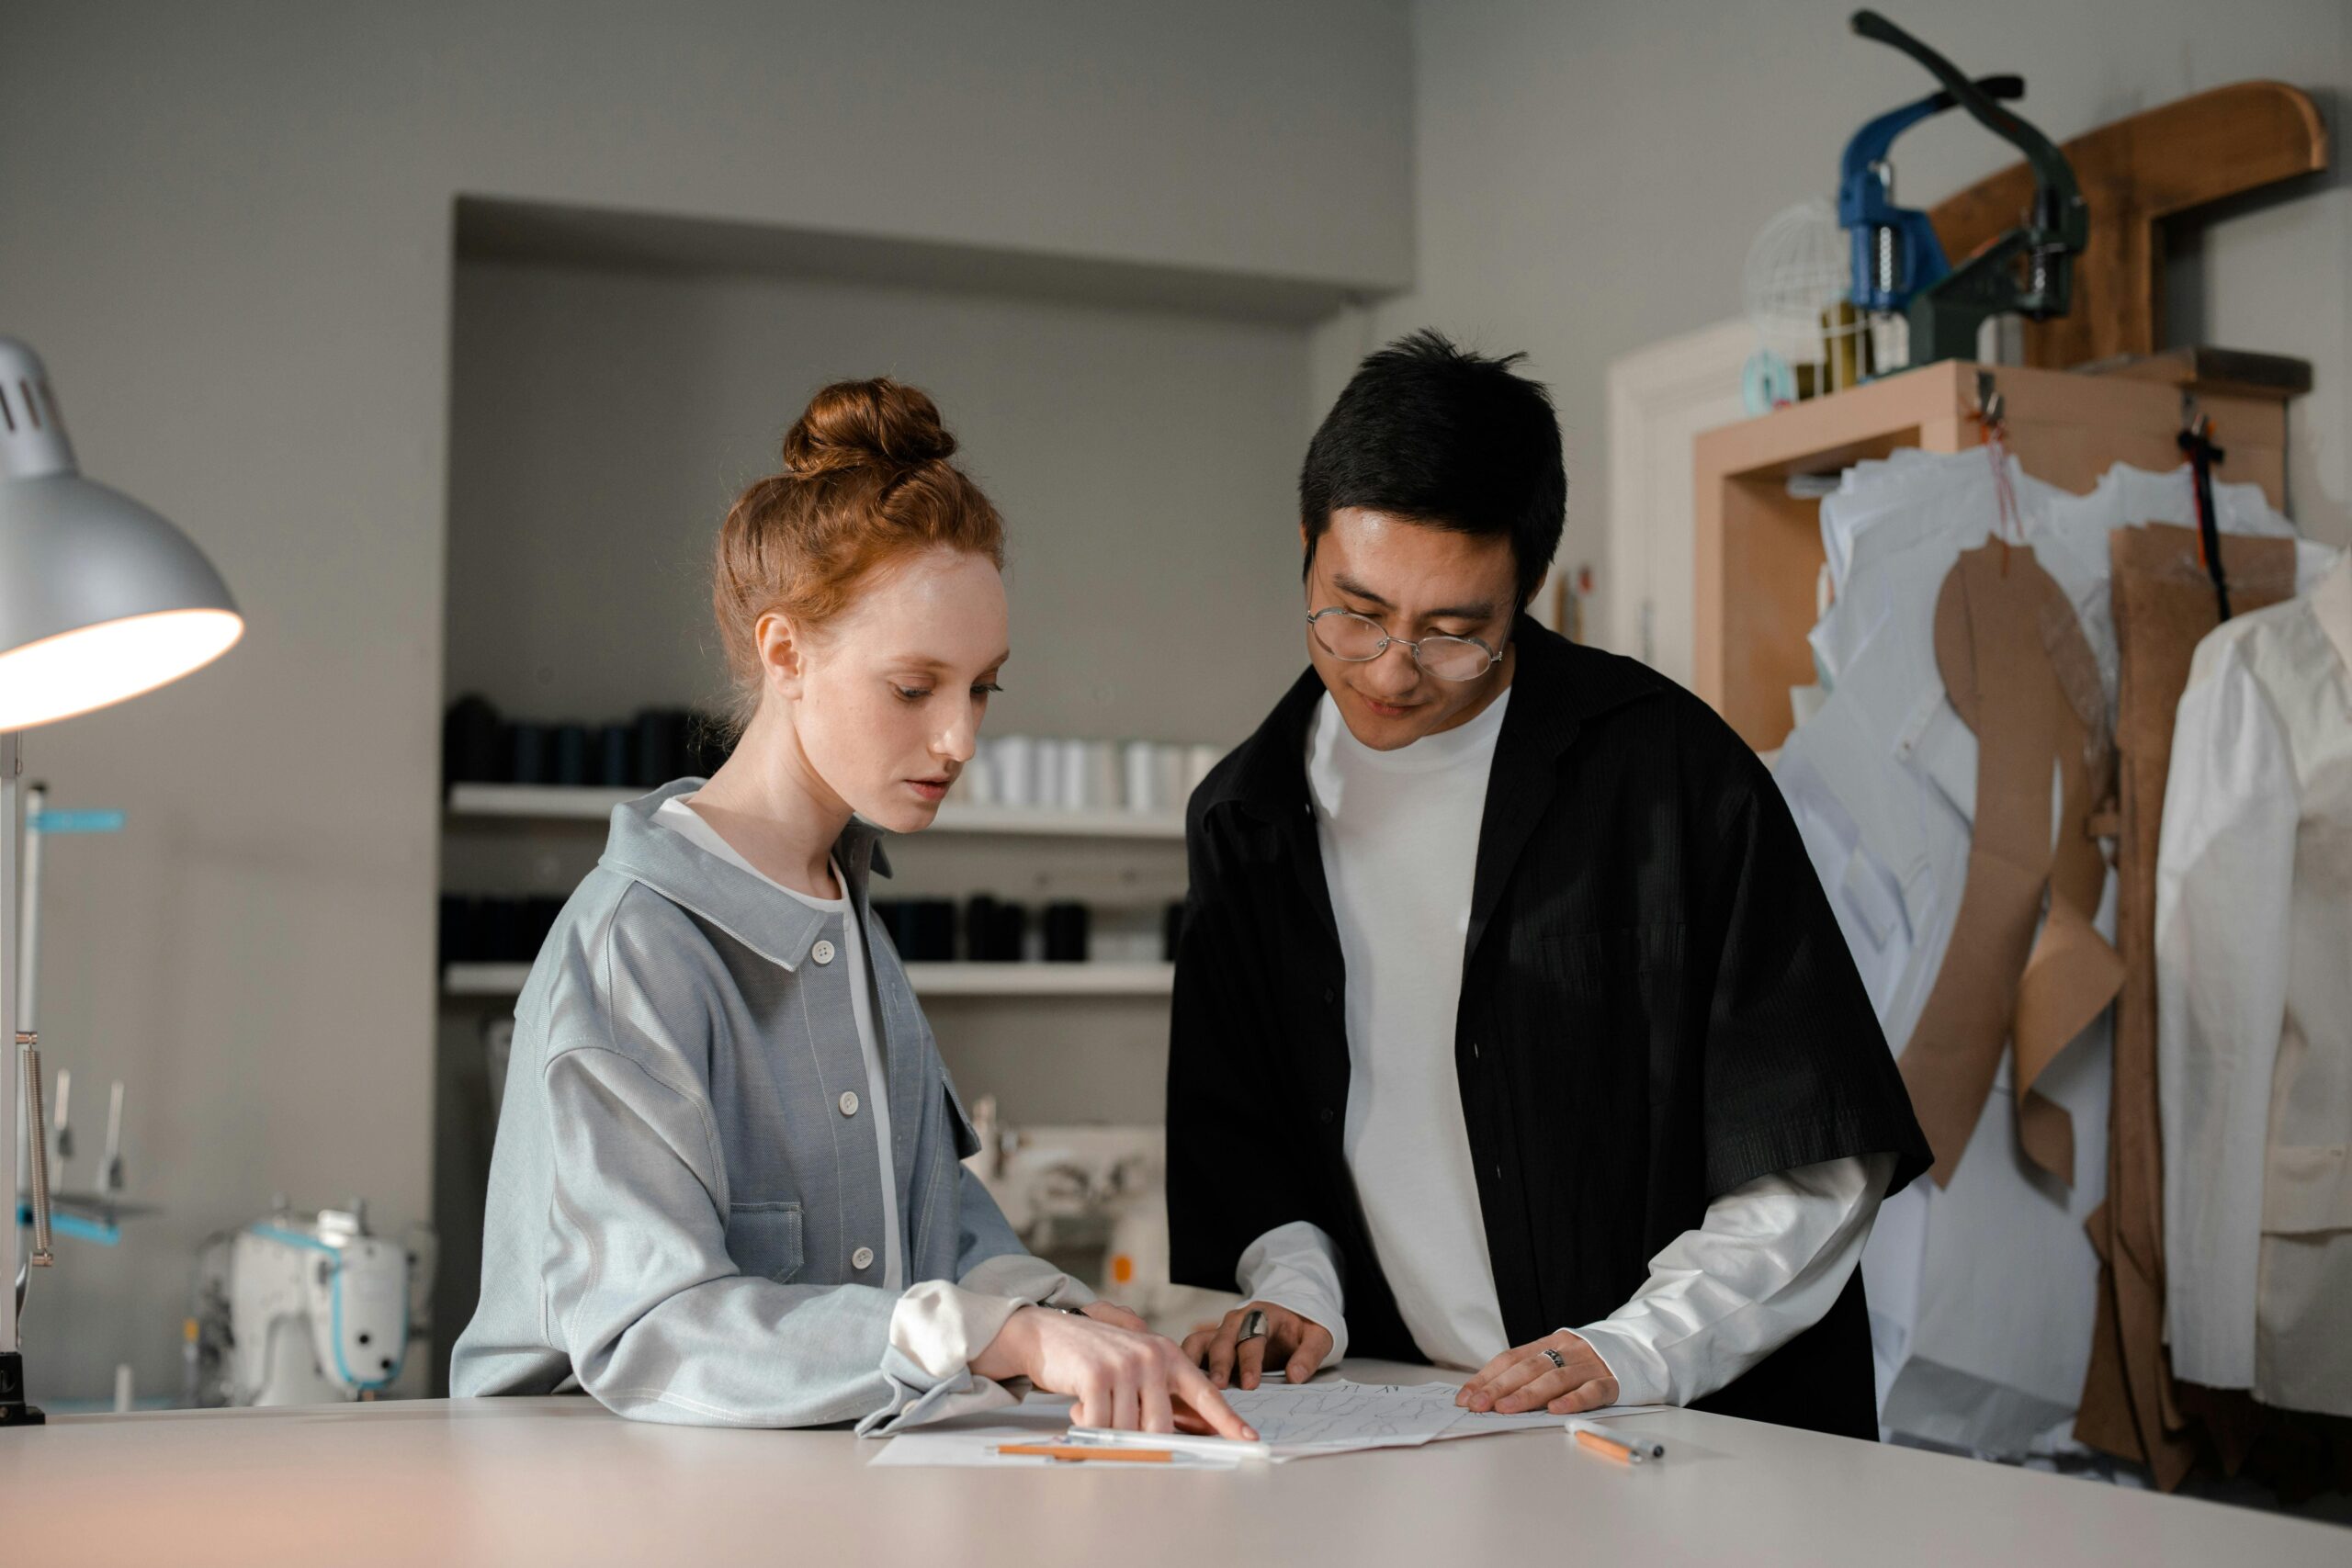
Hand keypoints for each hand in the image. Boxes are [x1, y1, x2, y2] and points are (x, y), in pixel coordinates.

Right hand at [972, 1306, 1257, 1439]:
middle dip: (1138, 1436)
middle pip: (1161, 1426)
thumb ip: (1163, 1394)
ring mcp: (1126, 1365)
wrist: (1048, 1332)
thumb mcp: (1136, 1366)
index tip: (1250, 1441)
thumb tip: (1192, 1431)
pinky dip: (1088, 1427)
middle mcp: (1152, 1357)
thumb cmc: (1093, 1355)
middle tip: (1117, 1426)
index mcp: (1168, 1355)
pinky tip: (1080, 1406)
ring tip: (1094, 1405)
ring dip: (1107, 1428)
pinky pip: (1101, 1427)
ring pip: (1129, 1429)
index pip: (1206, 1394)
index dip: (1228, 1420)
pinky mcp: (1097, 1376)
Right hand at [1181, 1300, 1333, 1390]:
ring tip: (1190, 1388)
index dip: (1250, 1362)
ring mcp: (1219, 1332)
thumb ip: (1309, 1355)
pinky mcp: (1209, 1344)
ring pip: (1198, 1342)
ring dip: (1192, 1364)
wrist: (1290, 1316)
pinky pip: (1190, 1352)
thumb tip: (1296, 1376)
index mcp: (1261, 1316)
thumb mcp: (1318, 1336)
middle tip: (1217, 1388)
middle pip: (1221, 1340)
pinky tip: (1182, 1389)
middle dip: (1218, 1364)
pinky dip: (1184, 1367)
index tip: (1250, 1384)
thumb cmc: (1301, 1329)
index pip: (1252, 1338)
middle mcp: (1235, 1321)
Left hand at [1455, 1330, 1618, 1415]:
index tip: (1465, 1397)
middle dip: (1498, 1387)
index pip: (1510, 1359)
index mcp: (1549, 1343)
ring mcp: (1590, 1365)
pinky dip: (1572, 1400)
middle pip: (1527, 1368)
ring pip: (1554, 1379)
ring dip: (1527, 1395)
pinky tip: (1555, 1410)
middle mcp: (1566, 1351)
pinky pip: (1591, 1391)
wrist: (1641, 1347)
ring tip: (1505, 1409)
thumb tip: (1492, 1396)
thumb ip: (1533, 1371)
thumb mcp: (1560, 1356)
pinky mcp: (1613, 1381)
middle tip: (1477, 1405)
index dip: (1486, 1377)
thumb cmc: (1591, 1360)